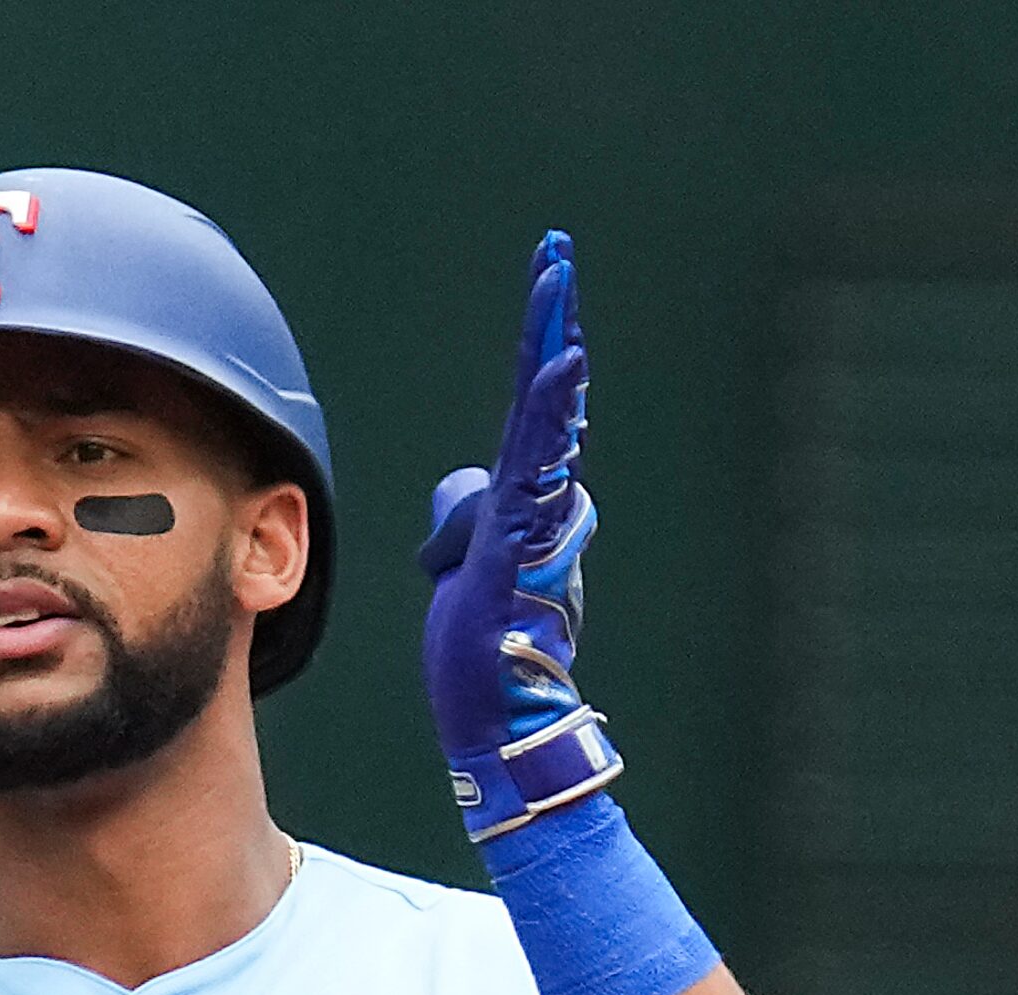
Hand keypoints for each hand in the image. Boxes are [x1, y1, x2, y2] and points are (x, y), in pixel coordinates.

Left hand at [416, 231, 621, 843]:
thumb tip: (464, 484)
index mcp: (522, 503)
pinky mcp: (519, 548)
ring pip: (544, 427)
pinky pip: (534, 472)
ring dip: (548, 355)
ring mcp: (533, 525)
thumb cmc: (482, 645)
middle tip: (555, 256)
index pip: (528, 411)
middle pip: (543, 400)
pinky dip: (547, 420)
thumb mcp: (460, 564)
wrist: (495, 715)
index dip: (535, 347)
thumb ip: (466, 515)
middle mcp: (539, 504)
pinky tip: (557, 373)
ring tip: (555, 289)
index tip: (547, 282)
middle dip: (549, 324)